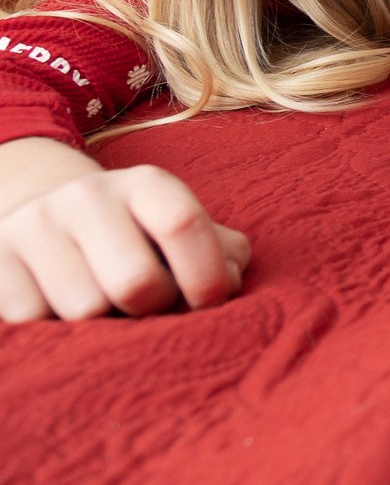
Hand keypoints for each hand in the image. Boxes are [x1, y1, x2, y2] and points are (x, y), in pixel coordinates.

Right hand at [0, 139, 249, 321]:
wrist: (45, 215)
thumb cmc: (133, 234)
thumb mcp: (176, 228)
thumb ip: (219, 250)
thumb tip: (230, 280)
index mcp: (145, 184)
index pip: (182, 224)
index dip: (205, 275)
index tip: (209, 303)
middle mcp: (87, 197)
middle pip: (135, 282)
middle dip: (152, 309)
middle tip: (149, 307)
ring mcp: (35, 226)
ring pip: (85, 310)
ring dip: (103, 324)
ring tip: (105, 305)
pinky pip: (34, 320)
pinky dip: (55, 329)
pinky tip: (62, 309)